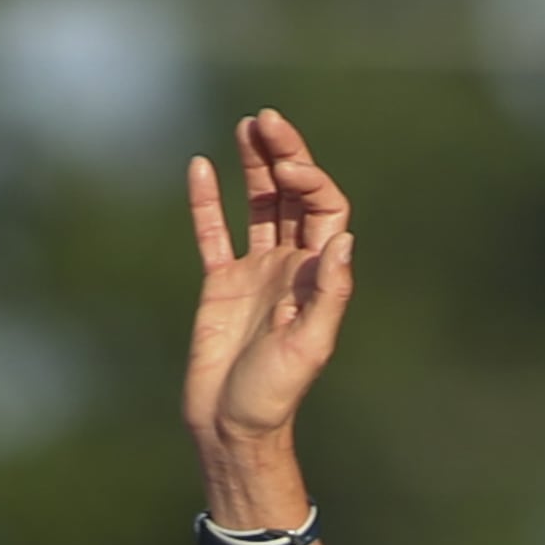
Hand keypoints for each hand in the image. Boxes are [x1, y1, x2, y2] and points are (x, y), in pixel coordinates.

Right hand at [183, 109, 355, 465]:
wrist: (231, 425)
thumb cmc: (274, 395)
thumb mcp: (308, 347)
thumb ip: (329, 295)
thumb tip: (344, 240)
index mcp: (318, 278)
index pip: (324, 210)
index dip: (310, 181)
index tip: (287, 170)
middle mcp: (291, 267)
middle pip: (293, 197)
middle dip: (284, 156)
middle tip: (267, 118)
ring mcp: (256, 272)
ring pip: (259, 205)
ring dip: (255, 167)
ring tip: (247, 126)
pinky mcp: (220, 283)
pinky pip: (214, 233)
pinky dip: (207, 202)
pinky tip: (200, 165)